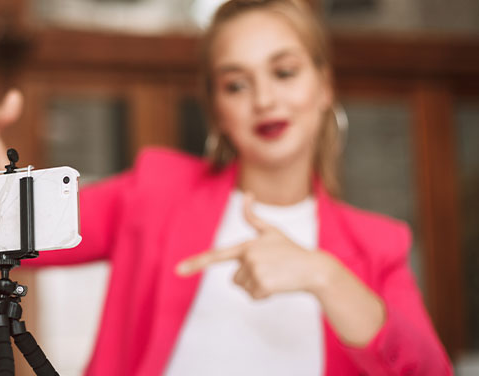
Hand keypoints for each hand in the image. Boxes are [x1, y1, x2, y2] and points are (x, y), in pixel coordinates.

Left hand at [176, 193, 335, 299]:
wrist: (314, 269)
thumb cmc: (292, 250)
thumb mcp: (272, 231)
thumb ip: (254, 217)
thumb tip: (248, 193)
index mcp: (246, 245)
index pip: (216, 255)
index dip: (195, 263)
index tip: (177, 270)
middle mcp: (248, 257)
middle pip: (234, 278)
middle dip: (250, 278)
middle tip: (271, 269)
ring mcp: (255, 271)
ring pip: (243, 288)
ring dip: (258, 286)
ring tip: (276, 275)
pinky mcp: (263, 285)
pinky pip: (254, 297)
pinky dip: (265, 295)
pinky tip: (279, 284)